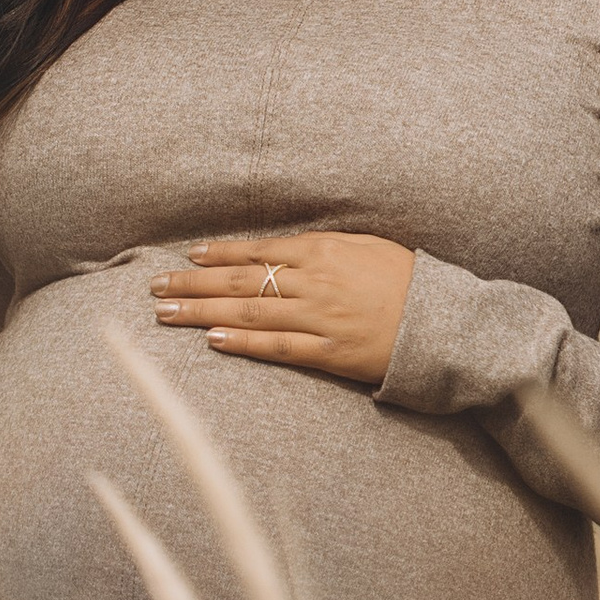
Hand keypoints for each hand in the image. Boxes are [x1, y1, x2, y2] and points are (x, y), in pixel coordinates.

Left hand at [149, 231, 415, 389]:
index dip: (217, 254)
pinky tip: (211, 342)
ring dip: (202, 313)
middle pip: (239, 281)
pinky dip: (241, 344)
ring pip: (248, 313)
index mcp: (321, 249)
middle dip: (193, 283)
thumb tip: (281, 249)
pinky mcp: (328, 353)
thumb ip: (321, 246)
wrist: (444, 322)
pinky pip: (276, 347)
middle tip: (155, 287)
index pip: (255, 250)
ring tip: (167, 313)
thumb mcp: (364, 245)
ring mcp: (318, 318)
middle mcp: (313, 281)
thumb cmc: (407, 280)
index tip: (187, 255)